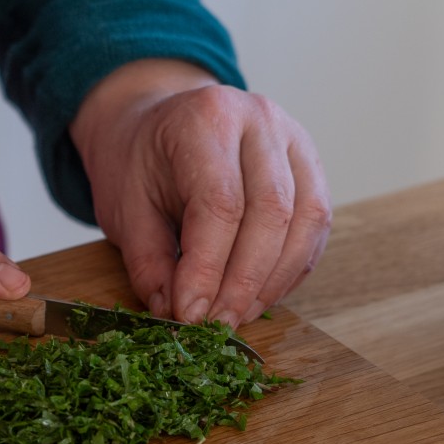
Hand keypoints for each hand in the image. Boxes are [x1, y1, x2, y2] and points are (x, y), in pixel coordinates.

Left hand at [69, 59, 329, 326]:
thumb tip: (175, 313)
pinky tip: (262, 294)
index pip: (219, 203)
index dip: (208, 269)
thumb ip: (149, 261)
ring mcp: (294, 139)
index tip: (191, 315)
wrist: (160, 122)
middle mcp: (260, 121)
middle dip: (245, 281)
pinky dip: (293, 267)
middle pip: (272, 212)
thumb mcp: (126, 207)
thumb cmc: (141, 161)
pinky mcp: (312, 164)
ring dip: (274, 280)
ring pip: (306, 220)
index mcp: (206, 119)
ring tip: (239, 315)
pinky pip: (317, 224)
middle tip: (218, 324)